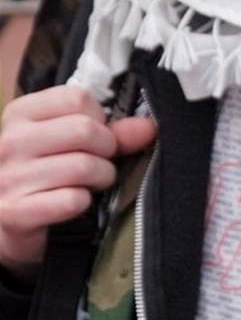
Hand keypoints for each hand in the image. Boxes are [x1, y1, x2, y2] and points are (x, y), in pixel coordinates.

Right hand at [0, 86, 156, 277]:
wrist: (6, 222)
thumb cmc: (43, 173)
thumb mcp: (70, 143)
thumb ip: (112, 131)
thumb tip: (148, 126)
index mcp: (20, 114)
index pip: (77, 98)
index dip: (99, 118)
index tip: (94, 135)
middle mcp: (10, 141)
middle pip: (84, 130)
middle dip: (106, 149)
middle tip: (99, 161)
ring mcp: (9, 177)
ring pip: (83, 166)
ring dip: (100, 177)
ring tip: (90, 182)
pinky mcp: (14, 211)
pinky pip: (73, 200)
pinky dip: (83, 202)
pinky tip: (73, 202)